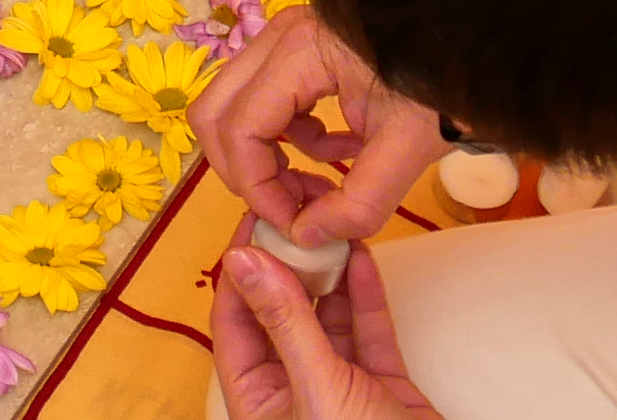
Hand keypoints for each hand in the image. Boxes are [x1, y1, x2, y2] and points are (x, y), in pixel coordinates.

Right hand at [192, 8, 450, 245]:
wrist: (477, 47)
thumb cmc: (444, 88)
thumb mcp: (406, 151)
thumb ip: (357, 203)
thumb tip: (304, 236)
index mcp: (301, 52)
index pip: (240, 130)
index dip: (257, 188)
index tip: (294, 224)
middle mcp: (279, 37)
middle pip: (215, 113)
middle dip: (244, 172)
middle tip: (287, 207)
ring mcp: (286, 39)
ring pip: (234, 109)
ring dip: (263, 159)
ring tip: (315, 190)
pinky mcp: (299, 51)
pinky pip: (265, 103)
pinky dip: (288, 141)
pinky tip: (337, 157)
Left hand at [213, 241, 442, 419]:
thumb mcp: (317, 387)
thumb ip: (285, 323)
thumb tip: (246, 262)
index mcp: (257, 401)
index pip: (234, 324)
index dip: (241, 274)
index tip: (249, 226)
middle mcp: (293, 393)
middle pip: (279, 316)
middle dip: (286, 266)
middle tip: (292, 216)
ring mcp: (339, 389)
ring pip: (327, 320)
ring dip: (329, 276)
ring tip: (329, 229)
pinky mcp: (382, 389)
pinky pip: (369, 334)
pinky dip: (366, 299)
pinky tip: (362, 260)